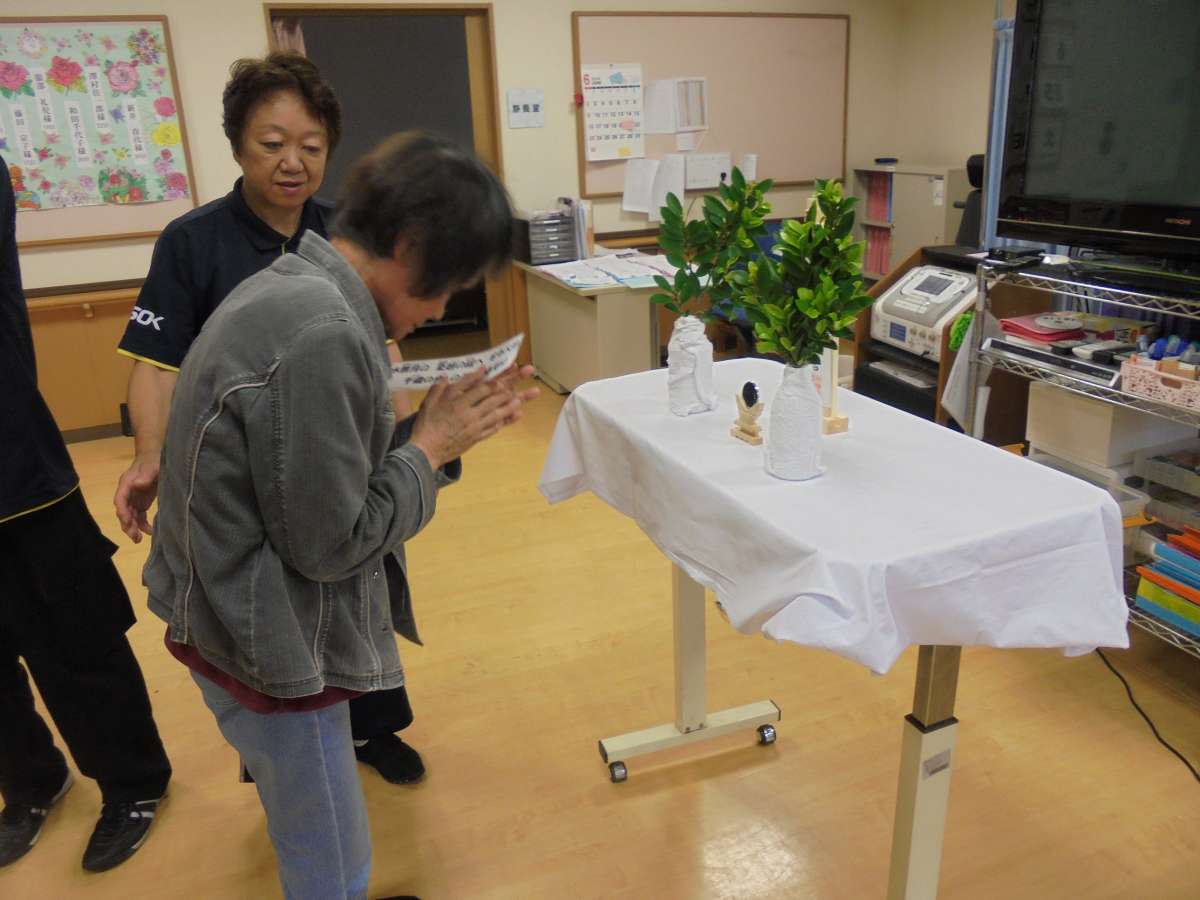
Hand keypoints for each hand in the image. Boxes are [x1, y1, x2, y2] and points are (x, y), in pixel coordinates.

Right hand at [114, 453, 159, 542]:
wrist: (155, 458)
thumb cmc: (153, 461)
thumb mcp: (152, 466)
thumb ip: (146, 475)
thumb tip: (137, 484)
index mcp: (127, 483)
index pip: (120, 499)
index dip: (123, 511)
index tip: (127, 521)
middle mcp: (127, 493)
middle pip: (124, 511)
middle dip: (127, 525)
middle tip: (135, 537)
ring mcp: (134, 499)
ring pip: (130, 516)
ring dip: (133, 528)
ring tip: (138, 540)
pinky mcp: (141, 503)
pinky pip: (139, 516)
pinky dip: (142, 525)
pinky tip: (149, 532)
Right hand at [410, 366, 536, 468]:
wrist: (426, 450)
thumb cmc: (426, 424)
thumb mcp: (429, 401)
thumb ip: (440, 387)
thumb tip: (447, 376)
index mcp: (456, 402)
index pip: (479, 389)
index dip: (491, 381)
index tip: (500, 376)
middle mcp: (468, 414)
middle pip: (491, 400)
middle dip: (505, 392)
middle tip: (516, 385)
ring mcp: (474, 427)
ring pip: (495, 414)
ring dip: (508, 407)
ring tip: (519, 400)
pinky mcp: (476, 438)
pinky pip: (492, 429)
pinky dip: (502, 423)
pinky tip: (510, 418)